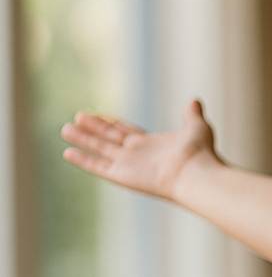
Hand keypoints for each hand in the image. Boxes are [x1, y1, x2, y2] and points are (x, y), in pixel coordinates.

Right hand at [60, 98, 222, 202]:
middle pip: (110, 138)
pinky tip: (67, 152)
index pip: (127, 131)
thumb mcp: (197, 127)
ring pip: (100, 149)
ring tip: (66, 129)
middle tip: (77, 117)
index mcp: (152, 144)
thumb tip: (195, 101)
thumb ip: (192, 114)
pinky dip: (83, 160)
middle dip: (94, 128)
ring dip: (83, 139)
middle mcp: (138, 154)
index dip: (114, 123)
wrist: (197, 174)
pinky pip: (98, 166)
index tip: (100, 115)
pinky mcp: (122, 175)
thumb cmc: (200, 153)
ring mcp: (129, 165)